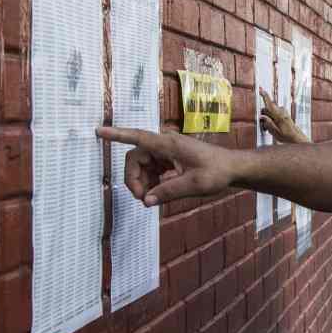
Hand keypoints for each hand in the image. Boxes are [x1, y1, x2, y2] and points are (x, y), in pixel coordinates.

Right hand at [97, 127, 238, 205]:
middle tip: (142, 198)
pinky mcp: (170, 159)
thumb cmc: (216, 172)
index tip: (98, 131)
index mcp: (168, 145)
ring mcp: (167, 151)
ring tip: (152, 198)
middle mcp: (165, 144)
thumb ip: (167, 192)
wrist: (232, 168)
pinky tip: (160, 192)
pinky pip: (152, 169)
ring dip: (143, 182)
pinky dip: (152, 182)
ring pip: (142, 166)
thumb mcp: (193, 185)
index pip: (137, 137)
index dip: (116, 135)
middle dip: (133, 179)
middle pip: (135, 158)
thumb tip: (145, 201)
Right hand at [258, 87, 307, 143]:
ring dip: (268, 118)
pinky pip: (275, 113)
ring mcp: (283, 111)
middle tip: (265, 127)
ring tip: (271, 129)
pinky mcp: (284, 113)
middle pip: (267, 109)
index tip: (260, 89)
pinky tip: (275, 126)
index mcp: (279, 116)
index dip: (264, 96)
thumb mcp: (275, 132)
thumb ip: (268, 123)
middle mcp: (281, 111)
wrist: (297, 137)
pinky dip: (272, 118)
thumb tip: (261, 116)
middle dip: (264, 116)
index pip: (270, 103)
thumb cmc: (287, 136)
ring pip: (270, 111)